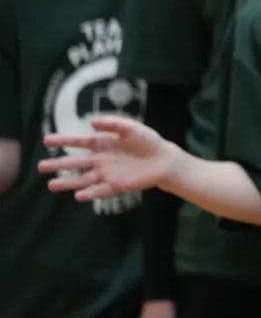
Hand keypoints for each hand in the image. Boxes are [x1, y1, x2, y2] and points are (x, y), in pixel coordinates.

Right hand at [39, 116, 176, 200]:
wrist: (163, 159)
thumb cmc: (147, 141)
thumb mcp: (131, 128)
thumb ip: (113, 123)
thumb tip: (91, 121)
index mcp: (102, 143)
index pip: (79, 142)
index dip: (63, 141)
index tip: (46, 140)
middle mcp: (100, 159)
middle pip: (75, 163)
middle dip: (58, 164)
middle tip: (40, 166)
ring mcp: (106, 173)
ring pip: (82, 179)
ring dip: (67, 183)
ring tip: (51, 186)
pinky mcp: (115, 185)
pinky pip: (99, 190)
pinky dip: (89, 194)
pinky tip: (78, 196)